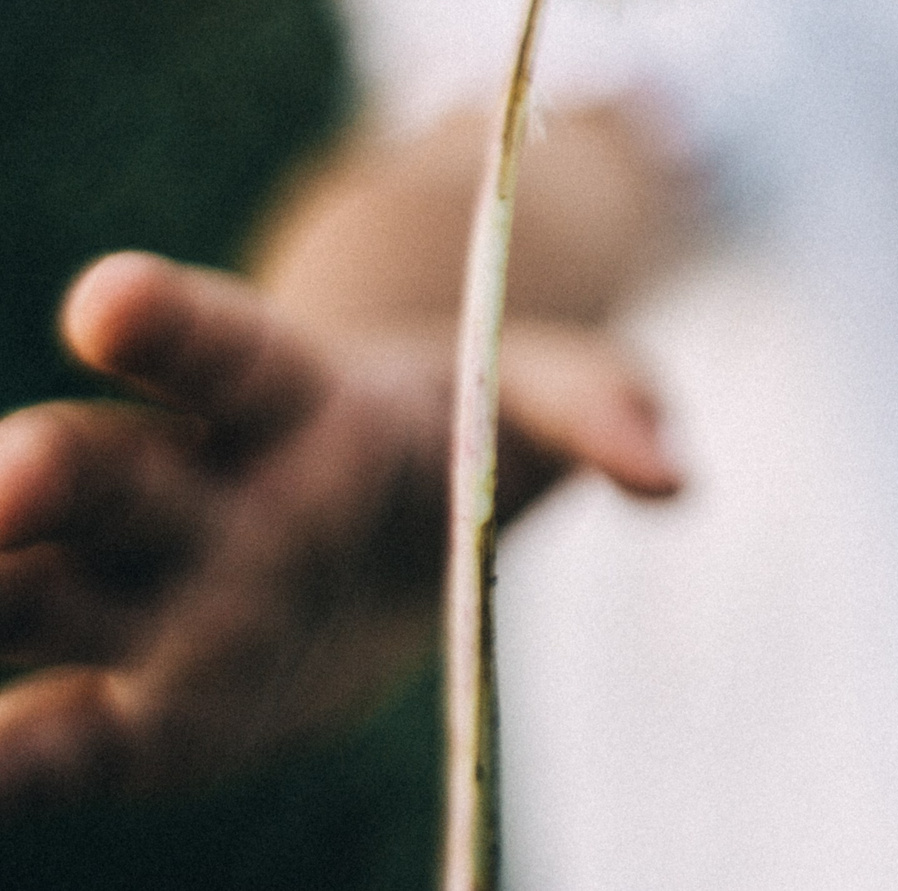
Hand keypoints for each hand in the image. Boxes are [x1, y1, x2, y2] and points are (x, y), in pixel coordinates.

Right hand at [0, 252, 677, 811]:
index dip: (170, 322)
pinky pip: (78, 743)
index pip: (223, 348)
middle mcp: (195, 491)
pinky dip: (22, 761)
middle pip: (110, 473)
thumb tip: (670, 474)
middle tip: (10, 480)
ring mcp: (159, 605)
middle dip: (47, 478)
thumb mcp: (551, 396)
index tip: (110, 298)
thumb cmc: (471, 430)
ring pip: (48, 599)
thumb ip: (606, 408)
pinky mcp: (155, 718)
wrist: (405, 520)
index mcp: (288, 394)